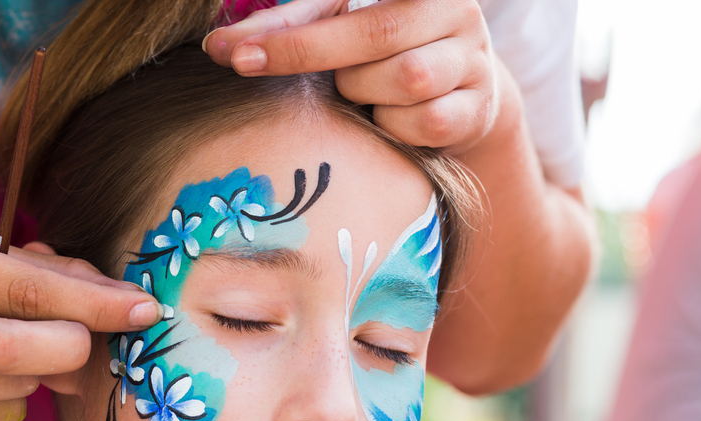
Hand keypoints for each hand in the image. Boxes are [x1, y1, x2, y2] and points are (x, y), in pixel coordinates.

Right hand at [0, 225, 162, 420]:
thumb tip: (111, 310)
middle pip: (14, 352)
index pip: (26, 288)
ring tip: (11, 350)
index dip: (94, 304)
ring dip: (37, 372)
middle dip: (69, 350)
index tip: (144, 309)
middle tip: (84, 345)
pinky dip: (11, 400)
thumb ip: (40, 274)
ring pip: (13, 389)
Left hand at [204, 0, 497, 151]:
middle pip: (377, 35)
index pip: (343, 0)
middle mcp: (455, 10)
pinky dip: (395, 128)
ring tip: (361, 93)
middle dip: (316, 58)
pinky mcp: (478, 108)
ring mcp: (473, 60)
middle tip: (272, 72)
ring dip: (367, 96)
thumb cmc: (383, 52)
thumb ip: (290, 26)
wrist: (459, 97)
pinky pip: (425, 122)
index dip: (292, 34)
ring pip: (405, 80)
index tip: (230, 52)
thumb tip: (222, 45)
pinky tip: (389, 121)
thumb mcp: (340, 24)